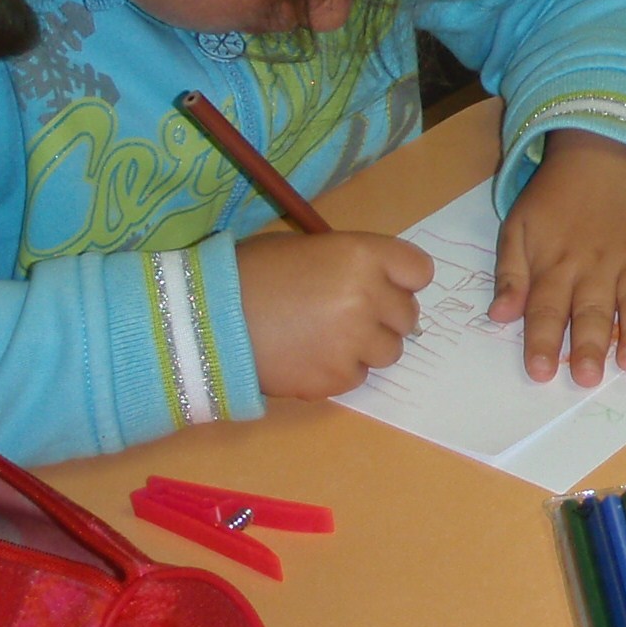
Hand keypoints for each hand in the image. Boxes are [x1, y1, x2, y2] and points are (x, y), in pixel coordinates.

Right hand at [238, 230, 433, 399]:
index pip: (419, 270)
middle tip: (347, 314)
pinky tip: (308, 355)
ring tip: (325, 336)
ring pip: (389, 351)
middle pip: (408, 315)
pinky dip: (339, 370)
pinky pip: (359, 376)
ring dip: (365, 346)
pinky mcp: (337, 378)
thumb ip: (352, 264)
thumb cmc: (252, 274)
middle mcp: (368, 296)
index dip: (402, 279)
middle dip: (384, 316)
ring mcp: (355, 341)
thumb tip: (382, 284)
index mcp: (362, 255)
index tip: (386, 285)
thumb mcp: (307, 248)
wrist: (206, 319)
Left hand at [490, 129, 625, 385]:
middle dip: (588, 346)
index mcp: (556, 264)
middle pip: (591, 311)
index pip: (545, 309)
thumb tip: (500, 315)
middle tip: (586, 378)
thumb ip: (510, 273)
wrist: (604, 151)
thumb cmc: (556, 198)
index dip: (542, 341)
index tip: (540, 372)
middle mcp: (597, 265)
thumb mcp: (518, 226)